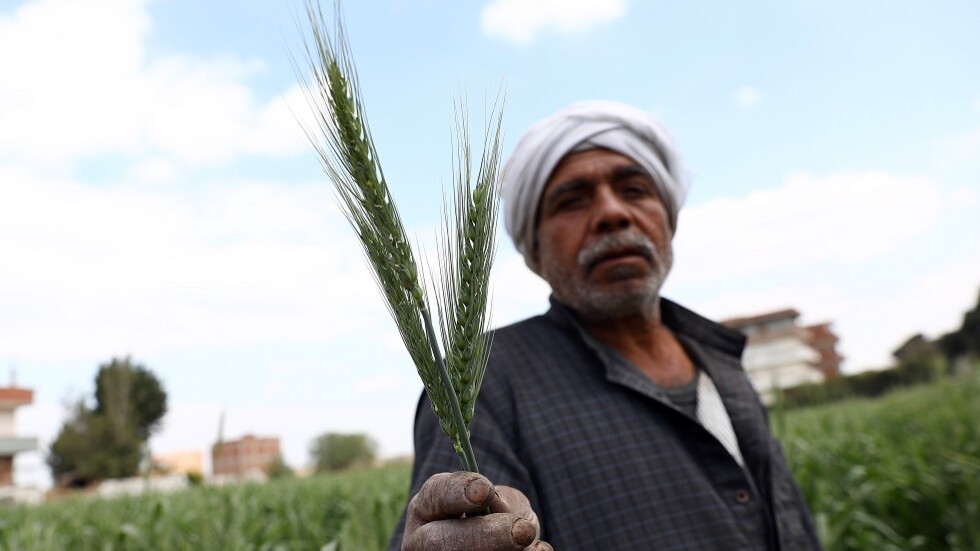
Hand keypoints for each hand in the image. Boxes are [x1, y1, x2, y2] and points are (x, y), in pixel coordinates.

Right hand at [402, 471, 552, 550]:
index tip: (485, 491)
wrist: (500, 543)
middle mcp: (422, 542)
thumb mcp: (501, 499)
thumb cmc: (497, 515)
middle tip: (522, 531)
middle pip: (439, 541)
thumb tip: (507, 517)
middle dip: (485, 535)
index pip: (435, 494)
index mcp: (427, 508)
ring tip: (532, 543)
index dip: (458, 492)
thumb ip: (502, 502)